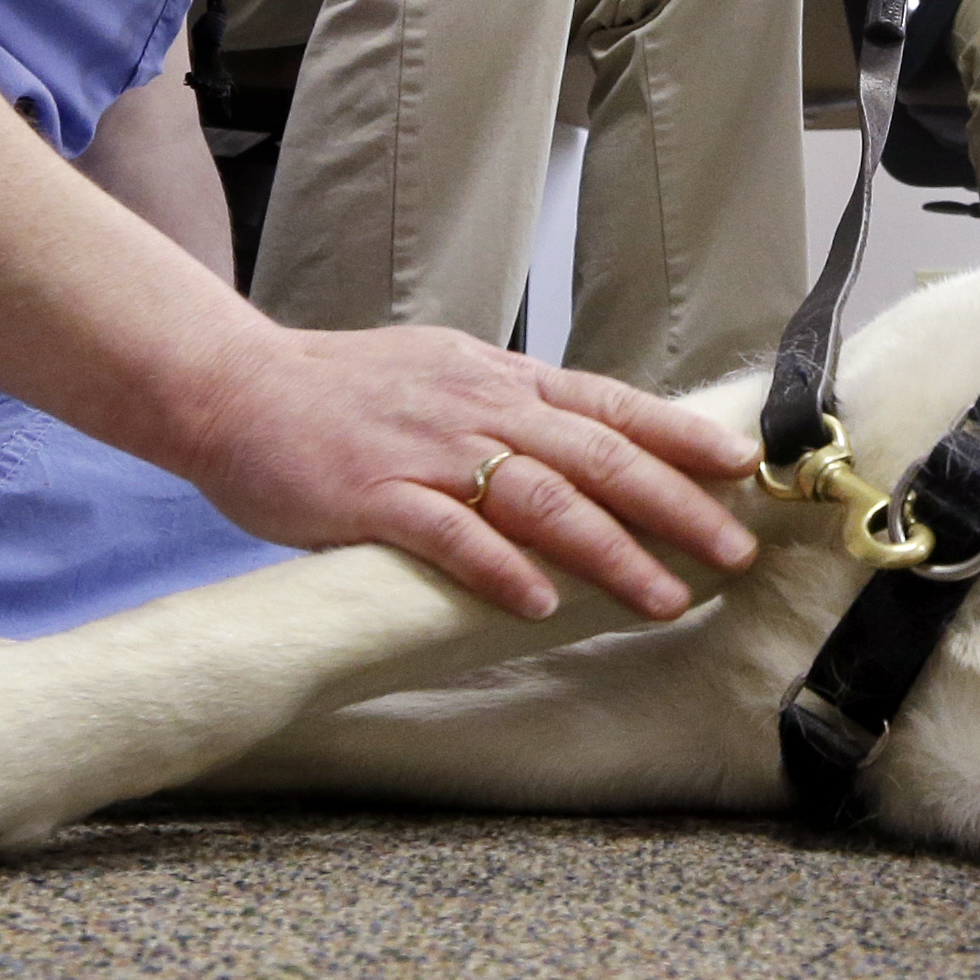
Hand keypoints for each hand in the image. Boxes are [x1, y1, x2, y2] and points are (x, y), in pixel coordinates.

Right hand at [170, 323, 758, 621]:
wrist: (235, 387)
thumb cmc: (344, 393)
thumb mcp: (446, 376)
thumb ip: (514, 409)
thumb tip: (591, 445)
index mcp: (501, 379)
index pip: (612, 405)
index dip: (682, 436)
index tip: (744, 468)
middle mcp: (478, 406)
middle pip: (598, 456)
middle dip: (676, 507)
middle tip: (733, 552)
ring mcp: (427, 450)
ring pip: (541, 497)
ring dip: (611, 550)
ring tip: (663, 595)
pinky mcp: (372, 494)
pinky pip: (448, 533)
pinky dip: (499, 568)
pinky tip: (540, 603)